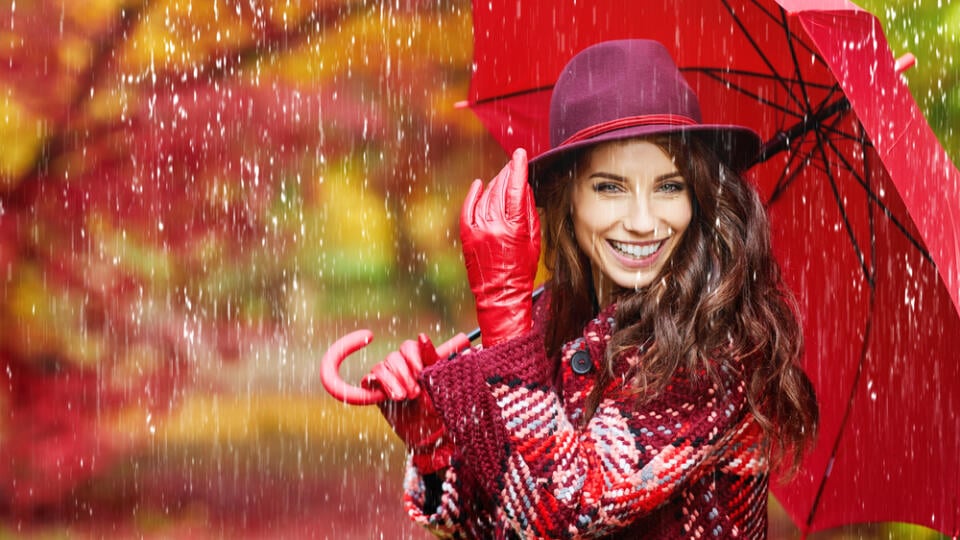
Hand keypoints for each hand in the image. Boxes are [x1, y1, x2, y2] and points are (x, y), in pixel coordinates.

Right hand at [361, 334, 452, 472]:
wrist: (428, 436)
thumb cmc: (438, 409)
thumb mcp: (437, 384)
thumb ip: (430, 360)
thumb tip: (422, 336)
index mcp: (419, 361)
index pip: (409, 347)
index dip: (413, 357)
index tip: (421, 373)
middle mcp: (403, 366)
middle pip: (394, 356)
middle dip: (404, 374)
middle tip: (414, 393)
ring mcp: (388, 378)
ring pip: (381, 366)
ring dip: (392, 381)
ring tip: (402, 398)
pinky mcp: (376, 390)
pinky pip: (368, 379)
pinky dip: (376, 383)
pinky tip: (387, 395)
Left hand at [459, 148, 540, 346]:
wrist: (500, 295)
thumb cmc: (522, 271)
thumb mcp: (534, 240)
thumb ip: (529, 212)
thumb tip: (524, 188)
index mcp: (514, 227)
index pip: (516, 188)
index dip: (518, 168)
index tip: (520, 155)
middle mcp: (494, 225)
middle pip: (500, 188)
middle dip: (507, 173)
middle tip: (513, 164)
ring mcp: (478, 230)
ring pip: (486, 196)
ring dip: (495, 183)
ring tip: (503, 177)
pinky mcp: (467, 235)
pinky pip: (469, 208)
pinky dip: (474, 195)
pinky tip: (480, 185)